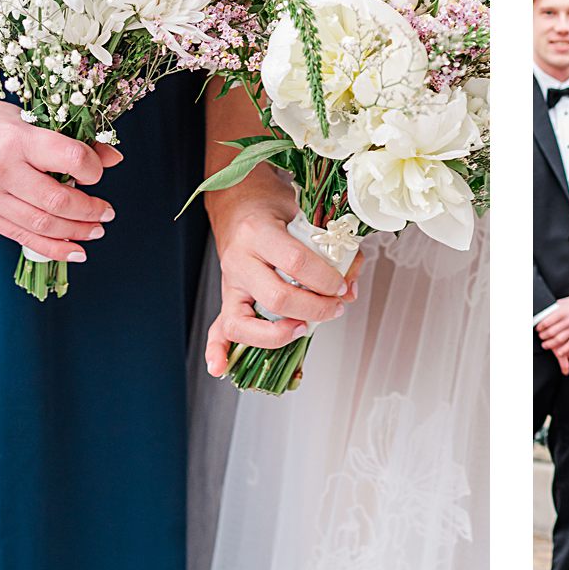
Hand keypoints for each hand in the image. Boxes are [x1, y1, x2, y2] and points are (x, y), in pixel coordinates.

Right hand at [0, 93, 120, 261]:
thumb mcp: (24, 118)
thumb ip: (67, 140)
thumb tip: (113, 158)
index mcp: (18, 139)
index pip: (71, 159)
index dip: (94, 169)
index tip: (97, 172)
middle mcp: (2, 170)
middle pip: (59, 200)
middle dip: (91, 210)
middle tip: (107, 212)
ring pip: (43, 224)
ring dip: (77, 231)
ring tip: (97, 230)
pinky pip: (22, 237)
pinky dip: (53, 248)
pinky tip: (75, 250)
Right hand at [203, 166, 362, 376]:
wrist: (238, 202)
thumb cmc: (273, 208)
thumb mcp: (306, 215)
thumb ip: (331, 249)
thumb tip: (350, 288)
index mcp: (259, 233)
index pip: (295, 262)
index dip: (325, 279)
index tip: (342, 285)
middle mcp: (240, 260)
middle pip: (277, 298)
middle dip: (314, 309)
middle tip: (335, 307)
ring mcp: (229, 283)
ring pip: (244, 322)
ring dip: (278, 335)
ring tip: (303, 329)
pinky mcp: (227, 299)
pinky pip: (218, 329)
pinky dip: (219, 350)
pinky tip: (221, 367)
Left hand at [536, 292, 568, 351]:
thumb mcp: (563, 302)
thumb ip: (553, 308)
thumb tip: (541, 312)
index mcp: (562, 311)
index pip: (547, 322)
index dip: (540, 327)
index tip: (537, 329)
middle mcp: (568, 320)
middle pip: (552, 332)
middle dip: (543, 336)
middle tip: (540, 337)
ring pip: (560, 339)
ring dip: (550, 344)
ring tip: (545, 345)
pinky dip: (565, 349)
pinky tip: (558, 353)